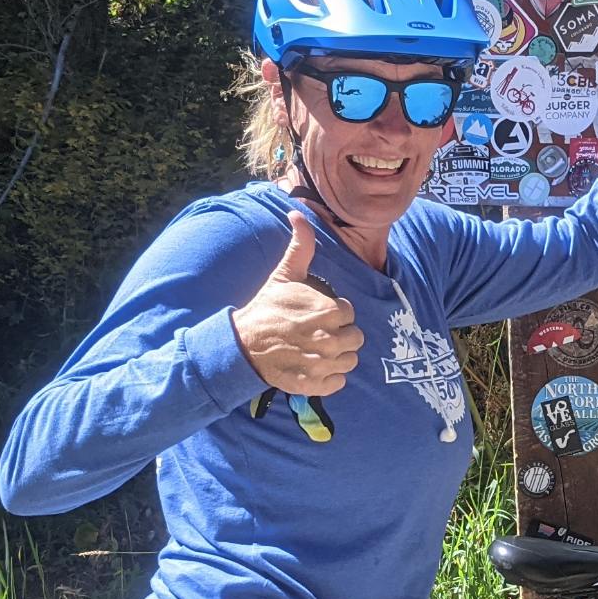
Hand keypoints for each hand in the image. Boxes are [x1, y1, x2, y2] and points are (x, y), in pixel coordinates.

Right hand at [231, 212, 359, 397]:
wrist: (242, 344)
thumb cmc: (267, 307)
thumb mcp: (284, 274)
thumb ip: (301, 246)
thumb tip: (297, 213)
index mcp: (328, 311)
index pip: (348, 313)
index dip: (335, 314)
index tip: (317, 315)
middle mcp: (329, 339)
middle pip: (355, 339)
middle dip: (340, 335)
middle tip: (318, 333)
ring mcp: (322, 364)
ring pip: (350, 361)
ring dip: (338, 357)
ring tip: (317, 350)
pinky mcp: (315, 384)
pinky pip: (339, 383)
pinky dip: (329, 378)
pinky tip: (314, 367)